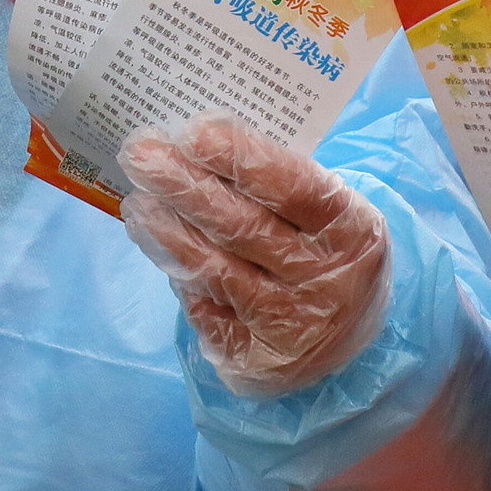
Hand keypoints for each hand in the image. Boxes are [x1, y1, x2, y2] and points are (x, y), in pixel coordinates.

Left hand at [118, 117, 389, 396]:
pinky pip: (205, 310)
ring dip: (168, 232)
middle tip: (142, 155)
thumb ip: (280, 183)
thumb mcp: (328, 214)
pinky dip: (180, 275)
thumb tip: (198, 146)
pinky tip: (157, 247)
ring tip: (138, 202)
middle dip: (186, 187)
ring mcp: (291, 324)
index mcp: (351, 231)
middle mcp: (326, 282)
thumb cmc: (326, 250)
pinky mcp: (257, 358)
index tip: (194, 132)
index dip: (242, 158)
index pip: (293, 188)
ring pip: (216, 271)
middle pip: (245, 228)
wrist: (352, 337)